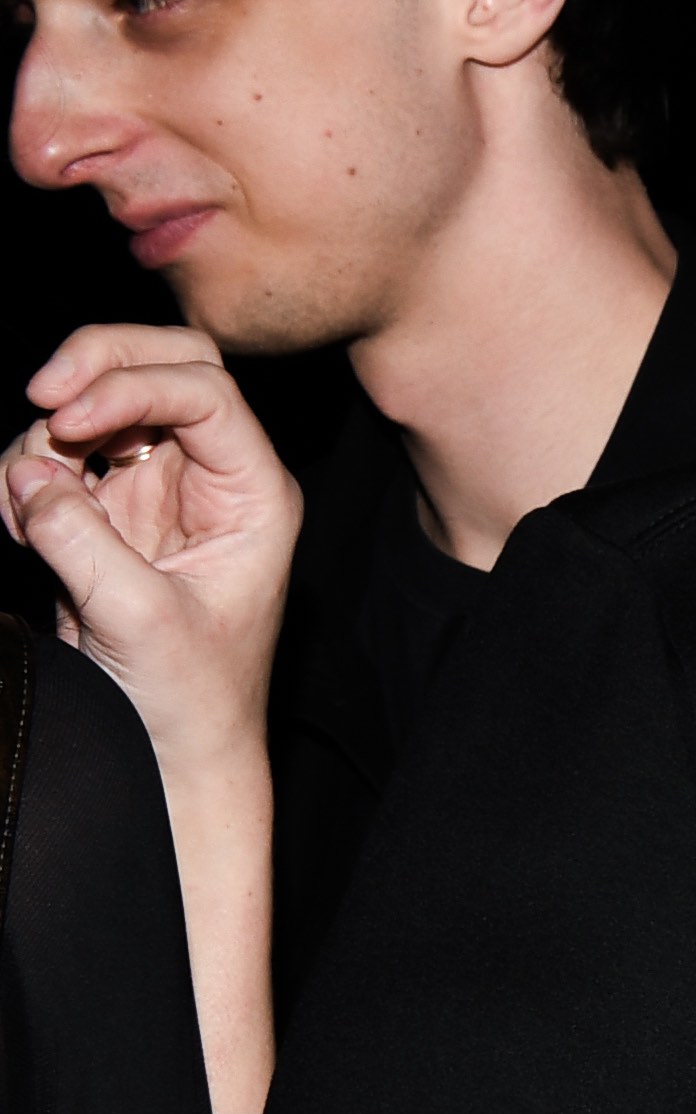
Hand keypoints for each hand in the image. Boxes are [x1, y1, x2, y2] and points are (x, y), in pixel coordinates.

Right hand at [8, 325, 303, 765]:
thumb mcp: (141, 620)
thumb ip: (83, 542)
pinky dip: (23, 471)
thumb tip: (30, 471)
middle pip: (161, 363)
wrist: (171, 749)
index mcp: (253, 493)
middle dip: (96, 364)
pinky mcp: (102, 510)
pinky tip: (18, 524)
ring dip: (46, 434)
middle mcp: (209, 478)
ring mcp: (153, 488)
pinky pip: (56, 455)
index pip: (205, 391)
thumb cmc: (189, 698)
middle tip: (42, 397)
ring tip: (26, 511)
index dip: (132, 385)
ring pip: (97, 404)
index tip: (67, 420)